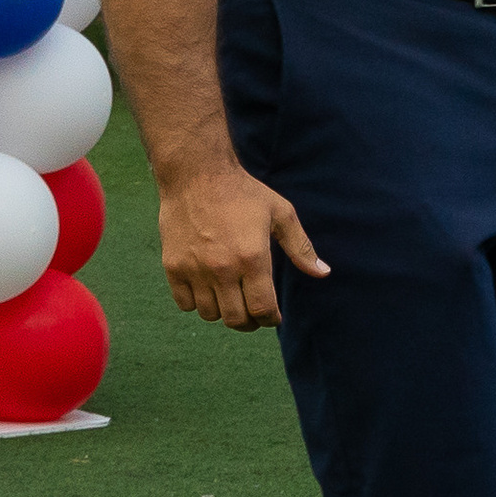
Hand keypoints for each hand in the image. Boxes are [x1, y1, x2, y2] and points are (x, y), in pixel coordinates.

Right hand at [157, 159, 328, 328]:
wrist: (196, 174)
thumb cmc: (242, 192)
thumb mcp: (280, 214)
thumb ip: (301, 247)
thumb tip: (322, 273)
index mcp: (253, 258)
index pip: (262, 310)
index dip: (271, 319)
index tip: (273, 316)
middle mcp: (223, 269)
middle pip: (236, 320)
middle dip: (249, 322)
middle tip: (253, 311)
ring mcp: (195, 270)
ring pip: (210, 314)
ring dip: (223, 311)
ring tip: (230, 297)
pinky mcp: (173, 267)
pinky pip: (184, 304)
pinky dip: (196, 303)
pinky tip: (206, 288)